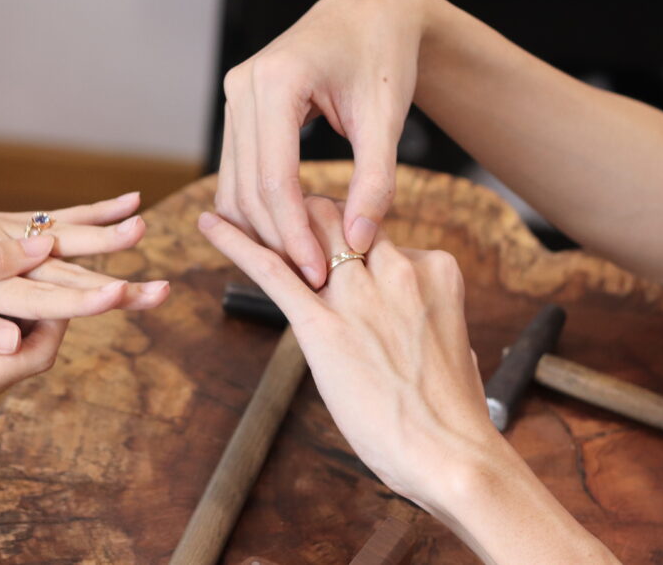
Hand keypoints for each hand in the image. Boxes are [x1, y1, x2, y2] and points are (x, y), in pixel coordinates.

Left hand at [199, 197, 618, 562]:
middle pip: (340, 216)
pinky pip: (269, 269)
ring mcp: (358, 294)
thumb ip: (426, 319)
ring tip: (240, 208)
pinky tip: (209, 224)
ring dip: (271, 221)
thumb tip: (416, 326)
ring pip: (304, 228)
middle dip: (308, 215)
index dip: (350, 235)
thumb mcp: (452, 346)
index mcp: (434, 271)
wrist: (452, 454)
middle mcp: (396, 270)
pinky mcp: (320, 325)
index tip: (331, 242)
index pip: (379, 230)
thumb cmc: (453, 414)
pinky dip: (234, 242)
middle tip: (281, 222)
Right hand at [216, 0, 426, 287]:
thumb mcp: (386, 118)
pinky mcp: (238, 111)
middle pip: (248, 189)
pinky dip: (257, 209)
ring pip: (234, 187)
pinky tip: (286, 234)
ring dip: (263, 231)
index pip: (274, 180)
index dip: (294, 235)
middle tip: (313, 279)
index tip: (320, 273)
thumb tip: (357, 241)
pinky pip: (237, 173)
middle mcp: (242, 88)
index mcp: (276, 82)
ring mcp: (234, 99)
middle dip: (277, 240)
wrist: (370, 10)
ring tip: (302, 263)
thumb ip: (375, 182)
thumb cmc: (382, 53)